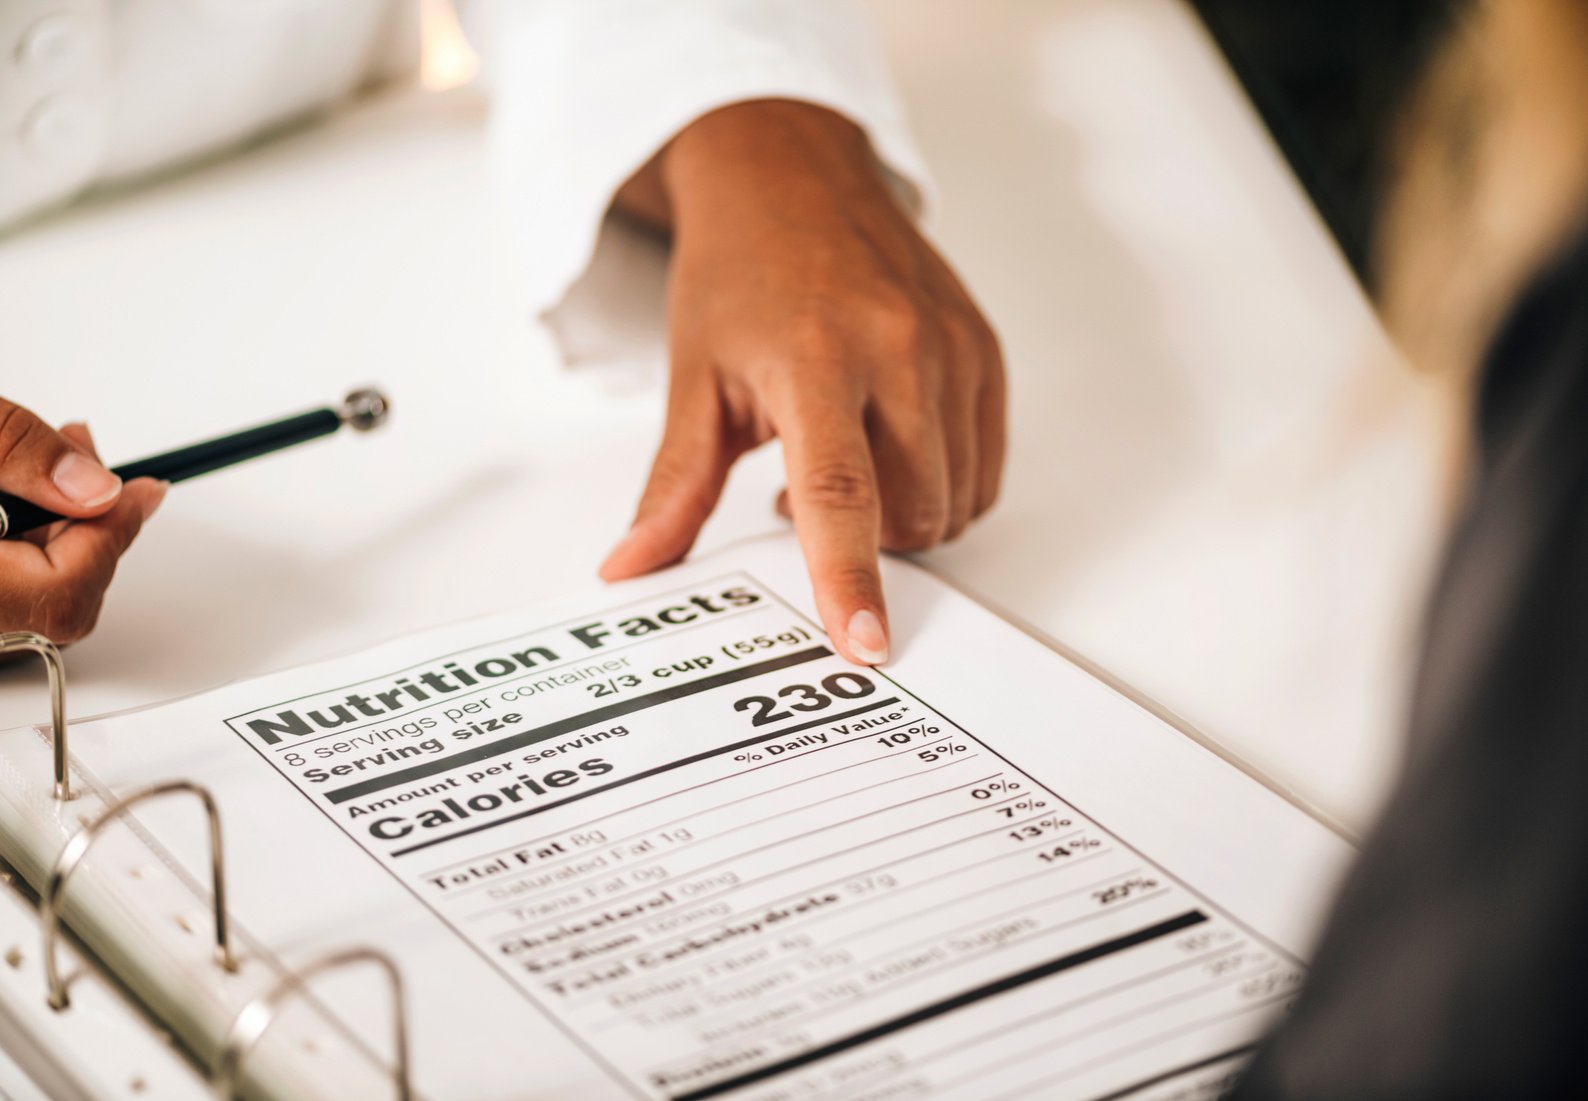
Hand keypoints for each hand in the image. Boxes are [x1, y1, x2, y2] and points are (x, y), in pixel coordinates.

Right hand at [0, 360, 165, 660]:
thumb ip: (6, 443)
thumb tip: (94, 489)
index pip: (50, 599)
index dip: (108, 539)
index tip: (135, 488)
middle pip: (39, 614)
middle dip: (79, 531)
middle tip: (80, 452)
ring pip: (7, 617)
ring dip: (39, 540)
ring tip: (20, 464)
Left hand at [601, 100, 1004, 664]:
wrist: (792, 176)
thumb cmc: (740, 272)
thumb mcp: (694, 378)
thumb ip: (675, 486)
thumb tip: (631, 566)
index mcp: (817, 358)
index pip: (842, 492)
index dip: (850, 576)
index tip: (863, 644)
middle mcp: (900, 349)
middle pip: (912, 511)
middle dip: (866, 541)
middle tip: (799, 493)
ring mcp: (953, 348)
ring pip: (957, 499)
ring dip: (904, 515)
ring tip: (845, 460)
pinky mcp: (984, 350)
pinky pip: (985, 468)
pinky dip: (943, 486)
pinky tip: (891, 448)